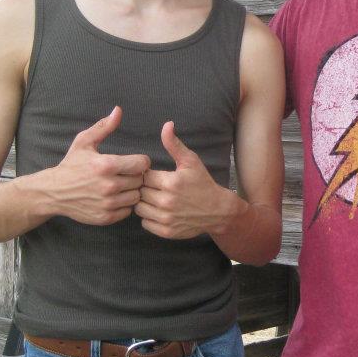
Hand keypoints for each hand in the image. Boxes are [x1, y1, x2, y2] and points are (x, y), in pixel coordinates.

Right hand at [50, 107, 149, 224]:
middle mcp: (109, 185)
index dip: (139, 161)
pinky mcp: (106, 217)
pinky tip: (114, 198)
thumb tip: (118, 111)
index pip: (143, 163)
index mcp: (107, 165)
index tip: (131, 162)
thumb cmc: (71, 165)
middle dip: (135, 176)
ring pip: (136, 196)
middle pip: (141, 180)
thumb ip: (104, 127)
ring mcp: (108, 203)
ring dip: (131, 191)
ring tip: (120, 186)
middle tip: (124, 174)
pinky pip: (128, 211)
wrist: (53, 192)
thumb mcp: (84, 142)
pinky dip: (124, 205)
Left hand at [136, 121, 243, 239]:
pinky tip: (158, 210)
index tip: (155, 176)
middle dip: (145, 188)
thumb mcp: (191, 161)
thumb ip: (174, 144)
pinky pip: (145, 222)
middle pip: (139, 192)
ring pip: (139, 208)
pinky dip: (148, 217)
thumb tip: (166, 125)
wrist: (218, 210)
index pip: (143, 176)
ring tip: (155, 198)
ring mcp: (166, 218)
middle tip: (155, 188)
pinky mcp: (166, 231)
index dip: (147, 175)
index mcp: (171, 182)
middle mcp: (167, 201)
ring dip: (144, 203)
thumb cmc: (203, 183)